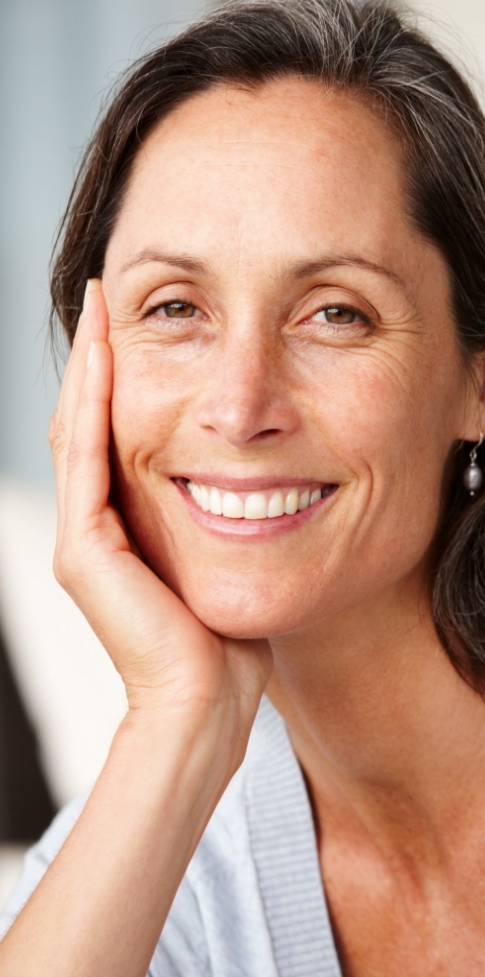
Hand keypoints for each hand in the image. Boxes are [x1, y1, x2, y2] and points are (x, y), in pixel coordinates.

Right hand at [49, 280, 271, 760]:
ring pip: (77, 430)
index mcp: (118, 527)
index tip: (132, 321)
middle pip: (85, 422)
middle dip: (97, 356)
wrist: (205, 702)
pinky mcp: (85, 550)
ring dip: (90, 366)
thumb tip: (245, 481)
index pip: (108, 434)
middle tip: (106, 295)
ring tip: (101, 308)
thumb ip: (213, 515)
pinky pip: (87, 459)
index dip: (115, 377)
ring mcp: (81, 537)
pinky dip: (94, 406)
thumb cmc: (222, 641)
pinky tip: (104, 357)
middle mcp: (89, 527)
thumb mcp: (219, 559)